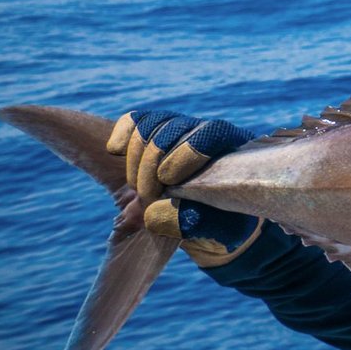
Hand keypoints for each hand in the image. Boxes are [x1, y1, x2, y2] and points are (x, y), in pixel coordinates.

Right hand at [106, 110, 261, 266]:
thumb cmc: (222, 221)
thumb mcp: (217, 229)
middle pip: (174, 129)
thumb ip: (193, 222)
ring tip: (139, 190)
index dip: (188, 152)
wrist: (210, 217)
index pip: (212, 133)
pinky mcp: (159, 132)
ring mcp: (184, 129)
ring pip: (153, 125)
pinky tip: (114, 150)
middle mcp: (211, 133)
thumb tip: (154, 214)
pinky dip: (123, 132)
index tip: (168, 181)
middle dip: (152, 165)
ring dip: (137, 158)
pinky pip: (137, 120)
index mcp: (235, 151)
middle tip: (147, 197)